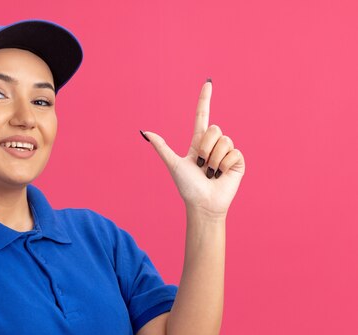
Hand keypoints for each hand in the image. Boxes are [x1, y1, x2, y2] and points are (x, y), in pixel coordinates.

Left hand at [141, 80, 244, 218]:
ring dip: (214, 159)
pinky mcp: (238, 161)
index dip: (205, 99)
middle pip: (214, 128)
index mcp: (198, 143)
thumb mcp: (173, 164)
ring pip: (224, 140)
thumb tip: (145, 132)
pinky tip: (221, 175)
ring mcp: (227, 152)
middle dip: (205, 148)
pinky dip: (224, 164)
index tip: (208, 82)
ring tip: (210, 173)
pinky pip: (233, 152)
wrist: (203, 204)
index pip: (202, 116)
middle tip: (201, 166)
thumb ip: (161, 147)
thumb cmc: (187, 187)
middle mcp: (214, 145)